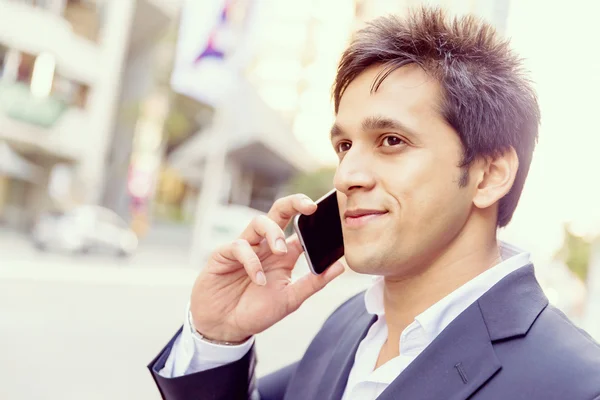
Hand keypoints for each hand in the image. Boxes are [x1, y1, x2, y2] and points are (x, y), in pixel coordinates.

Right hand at [189, 194, 345, 342]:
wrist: (226, 328)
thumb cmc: (257, 312)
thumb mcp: (290, 300)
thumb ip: (313, 283)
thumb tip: (341, 266)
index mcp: (283, 254)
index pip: (300, 228)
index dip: (312, 219)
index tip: (328, 216)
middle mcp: (265, 246)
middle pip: (279, 212)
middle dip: (294, 203)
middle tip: (310, 207)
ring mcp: (245, 248)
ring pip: (259, 222)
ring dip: (273, 233)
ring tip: (282, 252)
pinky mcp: (224, 254)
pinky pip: (239, 246)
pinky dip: (251, 261)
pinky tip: (259, 279)